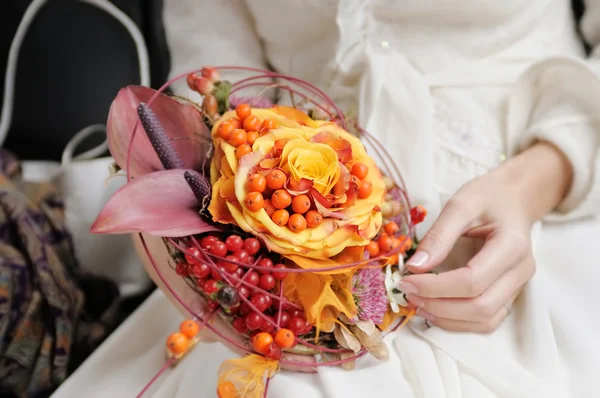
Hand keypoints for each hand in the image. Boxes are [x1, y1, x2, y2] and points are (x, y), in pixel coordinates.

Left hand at [400, 141, 571, 332]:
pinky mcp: (509, 294)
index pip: (472, 280)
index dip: (435, 287)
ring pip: (485, 320)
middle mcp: (520, 271)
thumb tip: (415, 268)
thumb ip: (438, 236)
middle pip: (480, 306)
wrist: (514, 199)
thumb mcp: (460, 205)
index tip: (406, 280)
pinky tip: (434, 309)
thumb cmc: (488, 198)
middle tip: (408, 293)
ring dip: (448, 319)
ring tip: (417, 303)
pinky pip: (487, 320)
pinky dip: (459, 321)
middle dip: (439, 306)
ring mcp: (518, 286)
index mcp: (512, 246)